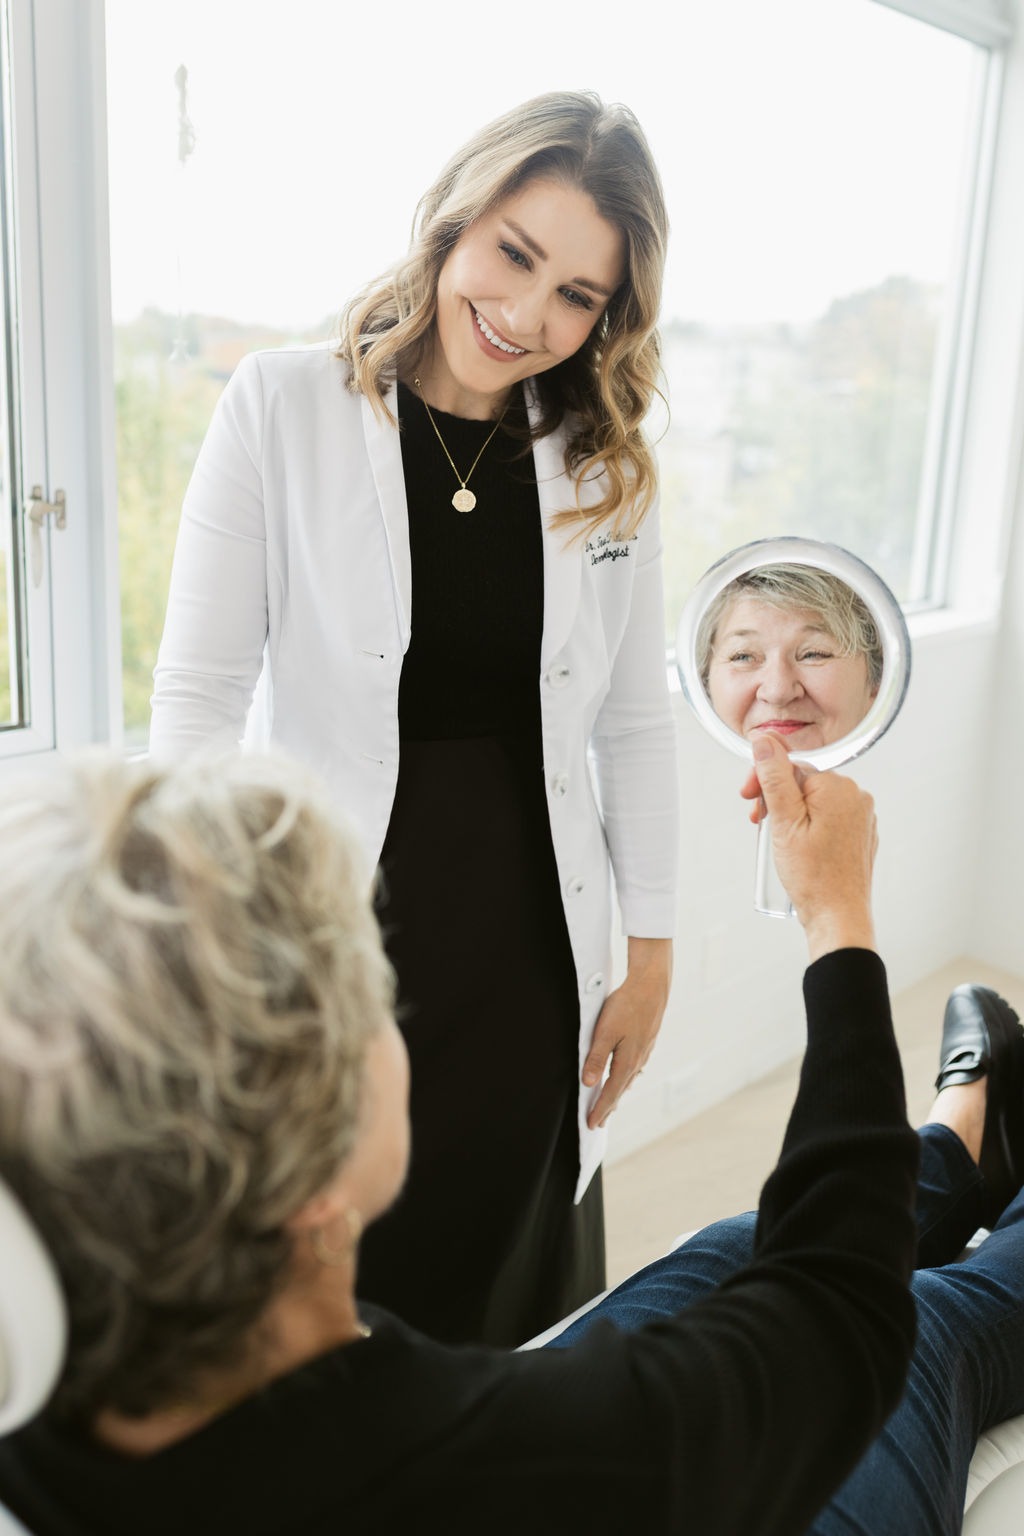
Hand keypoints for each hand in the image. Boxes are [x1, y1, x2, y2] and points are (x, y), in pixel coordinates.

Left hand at [582, 937, 672, 1128]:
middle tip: (598, 1122)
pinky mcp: (646, 1041)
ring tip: (609, 1103)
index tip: (591, 1125)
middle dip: (608, 1107)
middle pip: (620, 1090)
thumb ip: (596, 1058)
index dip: (600, 1110)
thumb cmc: (627, 1006)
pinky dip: (625, 1078)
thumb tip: (588, 1083)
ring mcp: (644, 1051)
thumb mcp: (605, 1031)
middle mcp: (638, 1061)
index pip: (611, 1093)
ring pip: (628, 1079)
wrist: (652, 985)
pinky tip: (625, 1075)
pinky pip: (634, 1067)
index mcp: (627, 1062)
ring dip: (617, 1093)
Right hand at [739, 733, 876, 960]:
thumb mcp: (783, 822)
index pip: (791, 766)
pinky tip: (799, 846)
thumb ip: (774, 777)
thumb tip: (765, 742)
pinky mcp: (861, 833)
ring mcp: (862, 816)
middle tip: (759, 822)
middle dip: (777, 798)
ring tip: (779, 838)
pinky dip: (810, 825)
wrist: (838, 917)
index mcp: (837, 787)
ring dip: (792, 812)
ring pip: (815, 800)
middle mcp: (856, 796)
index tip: (748, 799)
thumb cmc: (814, 878)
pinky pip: (829, 817)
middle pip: (803, 781)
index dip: (764, 781)